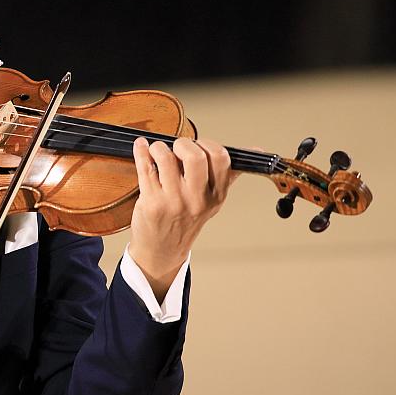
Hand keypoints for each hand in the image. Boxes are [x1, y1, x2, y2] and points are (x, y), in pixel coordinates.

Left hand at [128, 136, 237, 301]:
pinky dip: (141, 151)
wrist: (162, 250)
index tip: (197, 145)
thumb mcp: (212, 202)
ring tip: (157, 150)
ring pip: (166, 159)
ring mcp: (173, 202)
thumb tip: (254, 152)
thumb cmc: (185, 222)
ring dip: (159, 147)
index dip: (207, 144)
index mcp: (216, 196)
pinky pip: (144, 168)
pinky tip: (141, 147)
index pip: (221, 158)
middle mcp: (196, 200)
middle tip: (176, 147)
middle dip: (183, 143)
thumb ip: (227, 176)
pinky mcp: (151, 203)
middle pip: (195, 156)